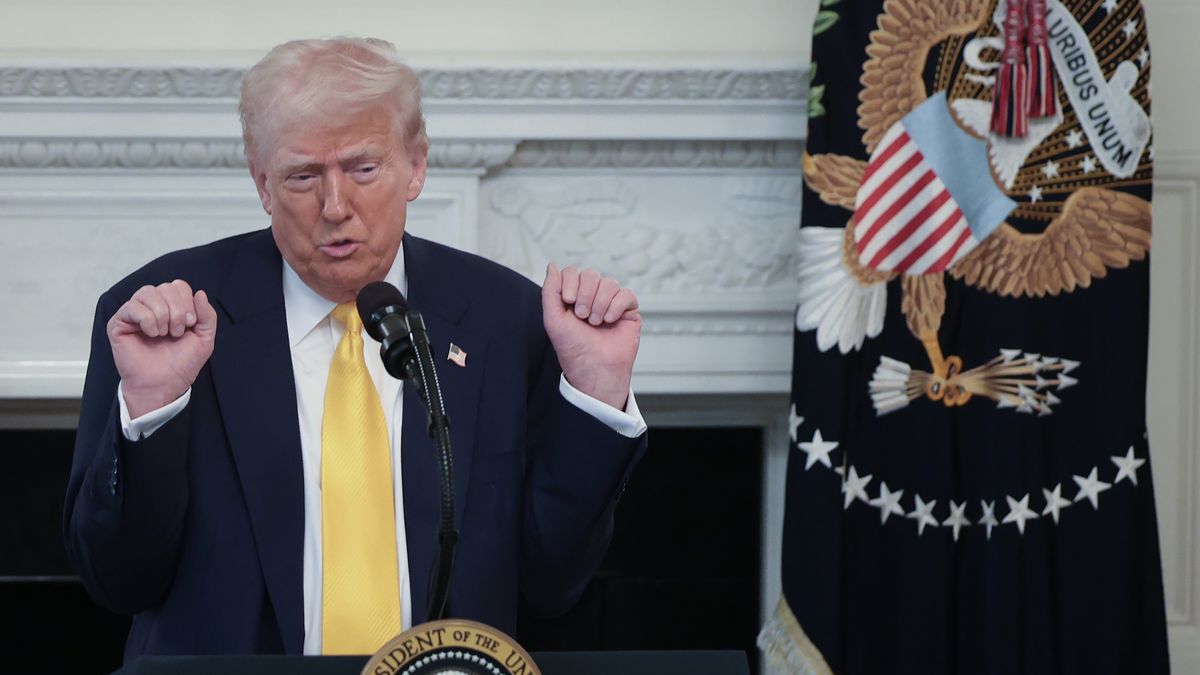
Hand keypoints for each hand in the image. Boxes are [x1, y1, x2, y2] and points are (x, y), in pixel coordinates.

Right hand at [107, 280, 217, 417]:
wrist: (163, 385)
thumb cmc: (181, 364)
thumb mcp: (204, 338)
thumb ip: (207, 315)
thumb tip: (200, 293)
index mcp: (172, 307)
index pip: (179, 286)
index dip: (187, 303)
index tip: (190, 325)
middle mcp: (153, 306)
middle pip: (166, 287)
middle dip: (177, 310)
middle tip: (177, 332)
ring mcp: (135, 313)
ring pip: (148, 292)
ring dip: (162, 314)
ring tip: (163, 334)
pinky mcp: (119, 323)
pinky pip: (132, 306)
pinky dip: (147, 320)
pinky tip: (151, 334)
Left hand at [541, 264, 640, 409]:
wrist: (594, 369)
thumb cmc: (573, 349)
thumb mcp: (553, 319)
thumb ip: (550, 290)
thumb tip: (552, 265)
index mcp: (574, 297)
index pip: (572, 272)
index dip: (570, 282)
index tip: (568, 301)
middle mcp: (592, 298)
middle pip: (591, 274)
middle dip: (586, 294)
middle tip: (582, 316)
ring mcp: (611, 303)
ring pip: (610, 283)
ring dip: (600, 303)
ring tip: (596, 322)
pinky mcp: (628, 311)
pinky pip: (626, 295)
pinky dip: (616, 307)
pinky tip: (610, 321)